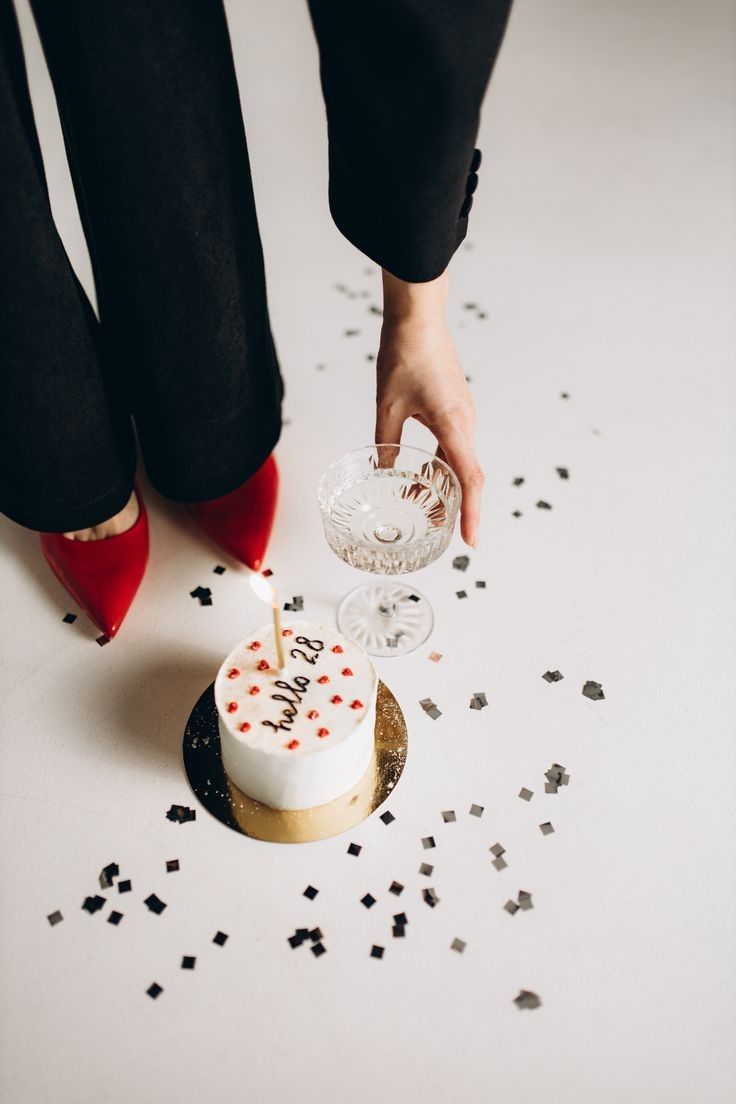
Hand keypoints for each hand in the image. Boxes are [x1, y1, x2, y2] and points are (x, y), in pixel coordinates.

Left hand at [375, 269, 483, 547]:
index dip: (473, 514)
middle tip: (438, 531)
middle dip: (456, 507)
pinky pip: (456, 446)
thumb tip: (385, 471)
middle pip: (468, 476)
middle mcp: (466, 423)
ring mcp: (464, 415)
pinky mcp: (458, 408)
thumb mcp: (387, 405)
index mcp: (454, 425)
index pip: (470, 479)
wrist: (419, 318)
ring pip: (461, 461)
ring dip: (445, 486)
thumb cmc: (404, 356)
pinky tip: (422, 475)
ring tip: (420, 505)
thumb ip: (387, 443)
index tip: (471, 542)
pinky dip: (443, 466)